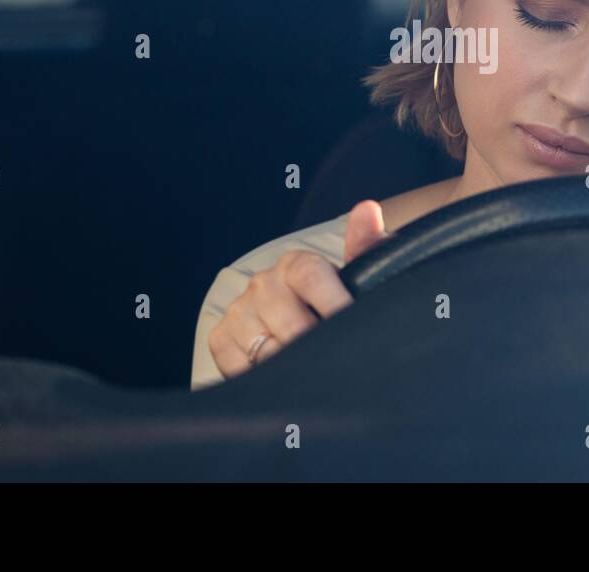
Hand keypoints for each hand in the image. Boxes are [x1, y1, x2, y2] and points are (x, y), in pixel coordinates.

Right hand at [207, 200, 390, 378]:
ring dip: (294, 368)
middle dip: (316, 347)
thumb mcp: (360, 277)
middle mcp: (263, 283)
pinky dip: (264, 380)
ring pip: (266, 350)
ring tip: (315, 373)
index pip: (309, 275)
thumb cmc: (340, 301)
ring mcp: (239, 311)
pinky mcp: (221, 339)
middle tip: (337, 362)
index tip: (349, 325)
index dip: (332, 303)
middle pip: (290, 322)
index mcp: (296, 264)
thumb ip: (366, 246)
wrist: (311, 327)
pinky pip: (240, 368)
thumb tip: (367, 210)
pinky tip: (286, 376)